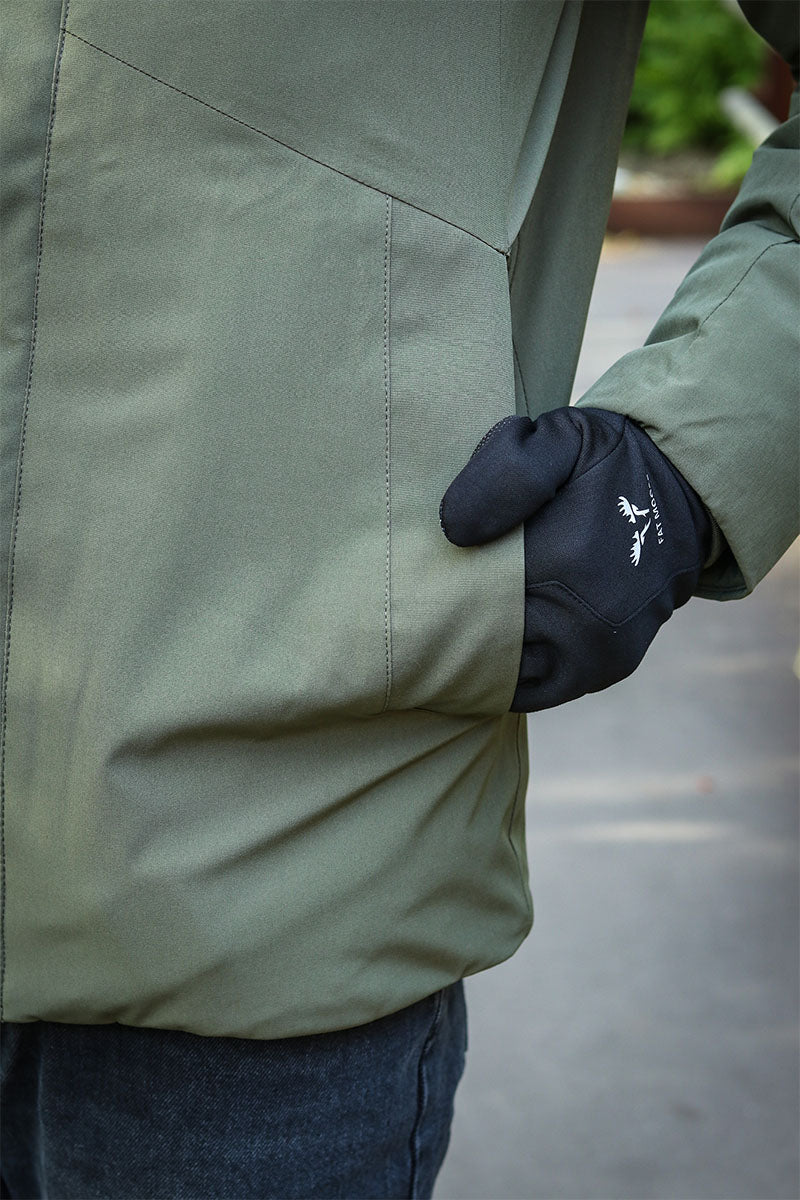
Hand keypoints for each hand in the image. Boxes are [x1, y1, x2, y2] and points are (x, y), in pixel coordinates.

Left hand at [439, 406, 711, 711]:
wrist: (684, 494)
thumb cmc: (606, 462)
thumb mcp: (560, 439)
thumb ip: (507, 471)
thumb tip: (455, 532)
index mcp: (563, 557)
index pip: (462, 595)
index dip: (430, 589)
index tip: (410, 578)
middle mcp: (583, 616)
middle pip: (476, 640)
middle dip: (442, 626)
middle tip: (413, 612)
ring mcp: (595, 651)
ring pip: (500, 674)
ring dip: (469, 658)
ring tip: (440, 634)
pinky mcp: (605, 668)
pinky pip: (532, 690)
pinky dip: (503, 677)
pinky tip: (479, 652)